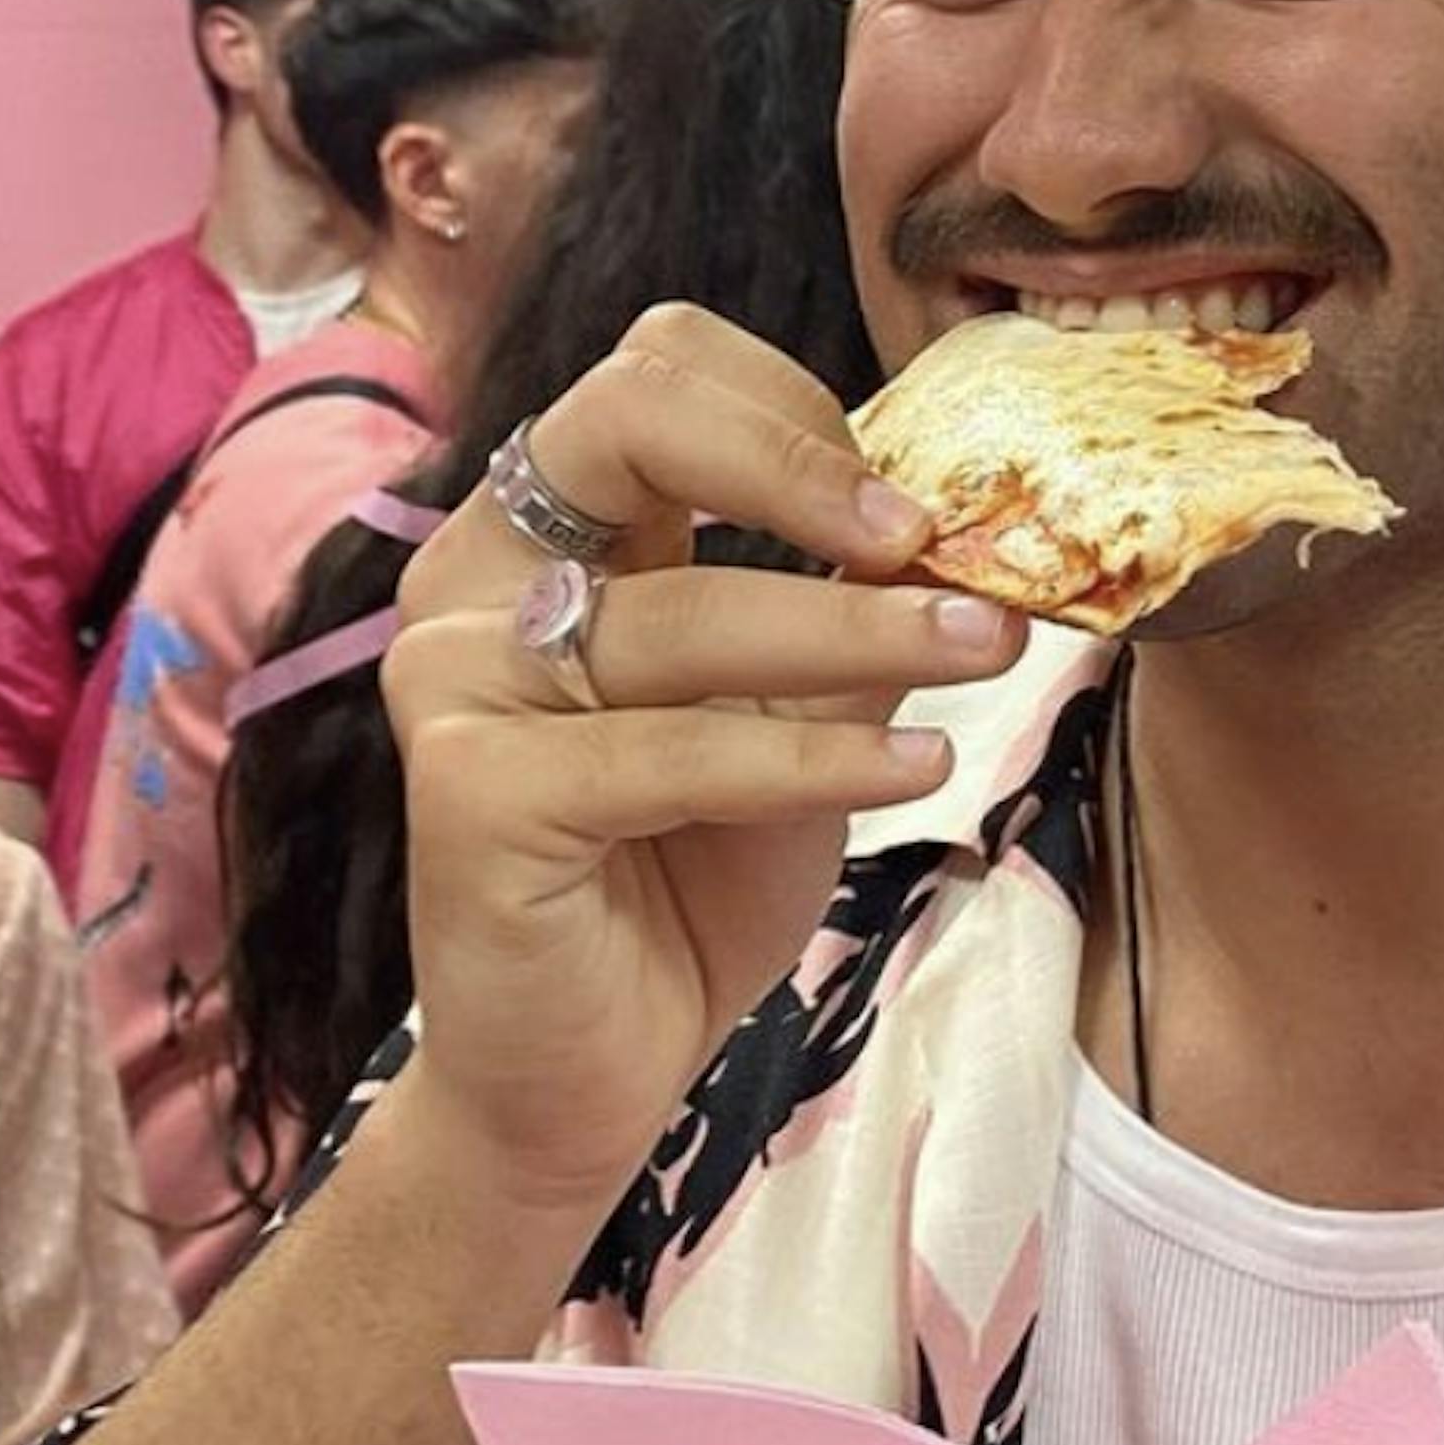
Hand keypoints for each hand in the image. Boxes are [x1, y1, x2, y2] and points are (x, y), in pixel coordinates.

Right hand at [378, 307, 1028, 1225]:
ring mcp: (456, 680)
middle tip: (926, 532)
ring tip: (987, 649)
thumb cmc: (685, 877)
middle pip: (627, 422)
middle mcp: (474, 576)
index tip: (913, 494)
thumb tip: (968, 521)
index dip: (792, 410)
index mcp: (543, 527)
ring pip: (684, 616)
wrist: (587, 1070)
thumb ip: (846, 607)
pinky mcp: (470, 793)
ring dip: (858, 630)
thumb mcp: (794, 714)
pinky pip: (673, 752)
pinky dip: (813, 755)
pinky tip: (917, 759)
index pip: (655, 374)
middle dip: (799, 465)